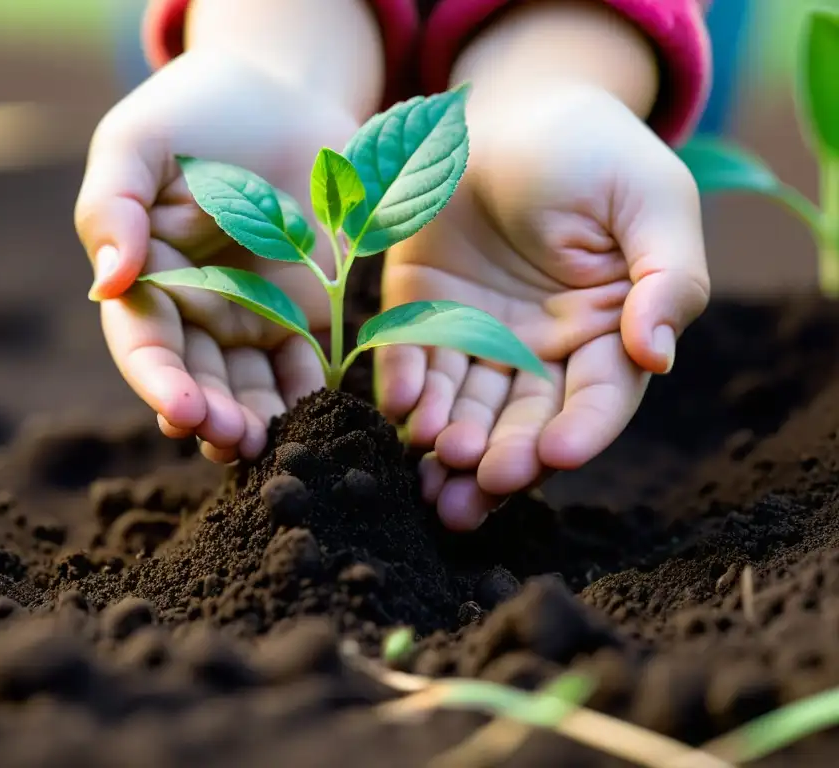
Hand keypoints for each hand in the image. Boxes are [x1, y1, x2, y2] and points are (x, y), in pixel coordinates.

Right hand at [75, 51, 359, 461]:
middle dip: (213, 417)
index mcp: (146, 280)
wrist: (282, 92)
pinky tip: (322, 421)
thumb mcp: (138, 143)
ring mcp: (251, 319)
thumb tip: (105, 285)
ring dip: (259, 421)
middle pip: (198, 379)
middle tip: (236, 440)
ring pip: (248, 388)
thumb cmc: (197, 110)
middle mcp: (194, 312)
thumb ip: (112, 207)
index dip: (159, 381)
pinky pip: (306, 368)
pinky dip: (311, 399)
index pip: (144, 344)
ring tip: (274, 446)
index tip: (181, 409)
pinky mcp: (305, 316)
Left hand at [377, 83, 709, 529]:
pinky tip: (402, 408)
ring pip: (465, 404)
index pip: (598, 396)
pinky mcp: (420, 314)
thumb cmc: (593, 152)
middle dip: (506, 454)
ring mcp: (476, 336)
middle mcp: (539, 349)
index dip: (580, 429)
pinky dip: (406, 385)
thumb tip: (659, 356)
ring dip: (450, 438)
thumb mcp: (650, 201)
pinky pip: (411, 359)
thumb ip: (668, 278)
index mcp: (605, 332)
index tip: (558, 455)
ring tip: (434, 462)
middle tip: (483, 480)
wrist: (513, 109)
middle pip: (525, 418)